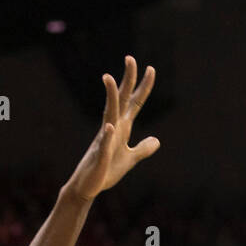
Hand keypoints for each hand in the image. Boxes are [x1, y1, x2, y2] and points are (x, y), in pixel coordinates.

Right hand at [66, 56, 159, 200]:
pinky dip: (107, 136)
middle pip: (122, 101)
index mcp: (122, 128)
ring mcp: (105, 141)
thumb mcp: (130, 159)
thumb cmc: (106, 171)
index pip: (135, 103)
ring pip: (108, 115)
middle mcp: (113, 129)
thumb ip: (142, 149)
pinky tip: (110, 127)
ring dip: (110, 98)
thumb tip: (157, 140)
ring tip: (109, 78)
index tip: (151, 68)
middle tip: (130, 58)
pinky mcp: (99, 157)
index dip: (144, 87)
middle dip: (126, 81)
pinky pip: (103, 145)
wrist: (88, 187)